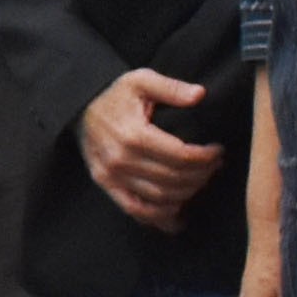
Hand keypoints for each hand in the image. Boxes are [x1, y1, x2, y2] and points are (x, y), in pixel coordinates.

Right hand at [81, 68, 220, 228]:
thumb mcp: (141, 80)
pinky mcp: (105, 183)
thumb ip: (171, 87)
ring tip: (200, 181)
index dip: (206, 157)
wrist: (79, 105)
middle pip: (174, 179)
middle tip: (215, 166)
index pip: (181, 156)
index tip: (217, 151)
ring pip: (160, 197)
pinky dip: (159, 216)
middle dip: (201, 175)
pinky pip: (135, 209)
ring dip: (186, 194)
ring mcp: (111, 175)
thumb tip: (199, 95)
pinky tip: (177, 213)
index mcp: (133, 134)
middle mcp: (121, 159)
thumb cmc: (115, 94)